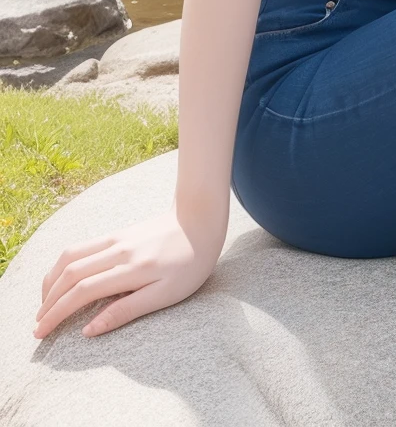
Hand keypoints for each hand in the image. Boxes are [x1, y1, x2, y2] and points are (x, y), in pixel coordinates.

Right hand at [34, 204, 226, 339]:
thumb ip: (126, 311)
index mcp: (129, 269)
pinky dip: (63, 263)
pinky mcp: (117, 232)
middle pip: (69, 273)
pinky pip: (82, 246)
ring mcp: (115, 238)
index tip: (42, 333)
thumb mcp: (165, 295)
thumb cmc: (190, 263)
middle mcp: (117, 250)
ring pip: (70, 255)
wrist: (201, 219)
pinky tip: (62, 277)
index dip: (57, 313)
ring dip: (51, 280)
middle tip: (37, 325)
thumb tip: (89, 329)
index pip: (81, 292)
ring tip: (44, 303)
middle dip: (48, 301)